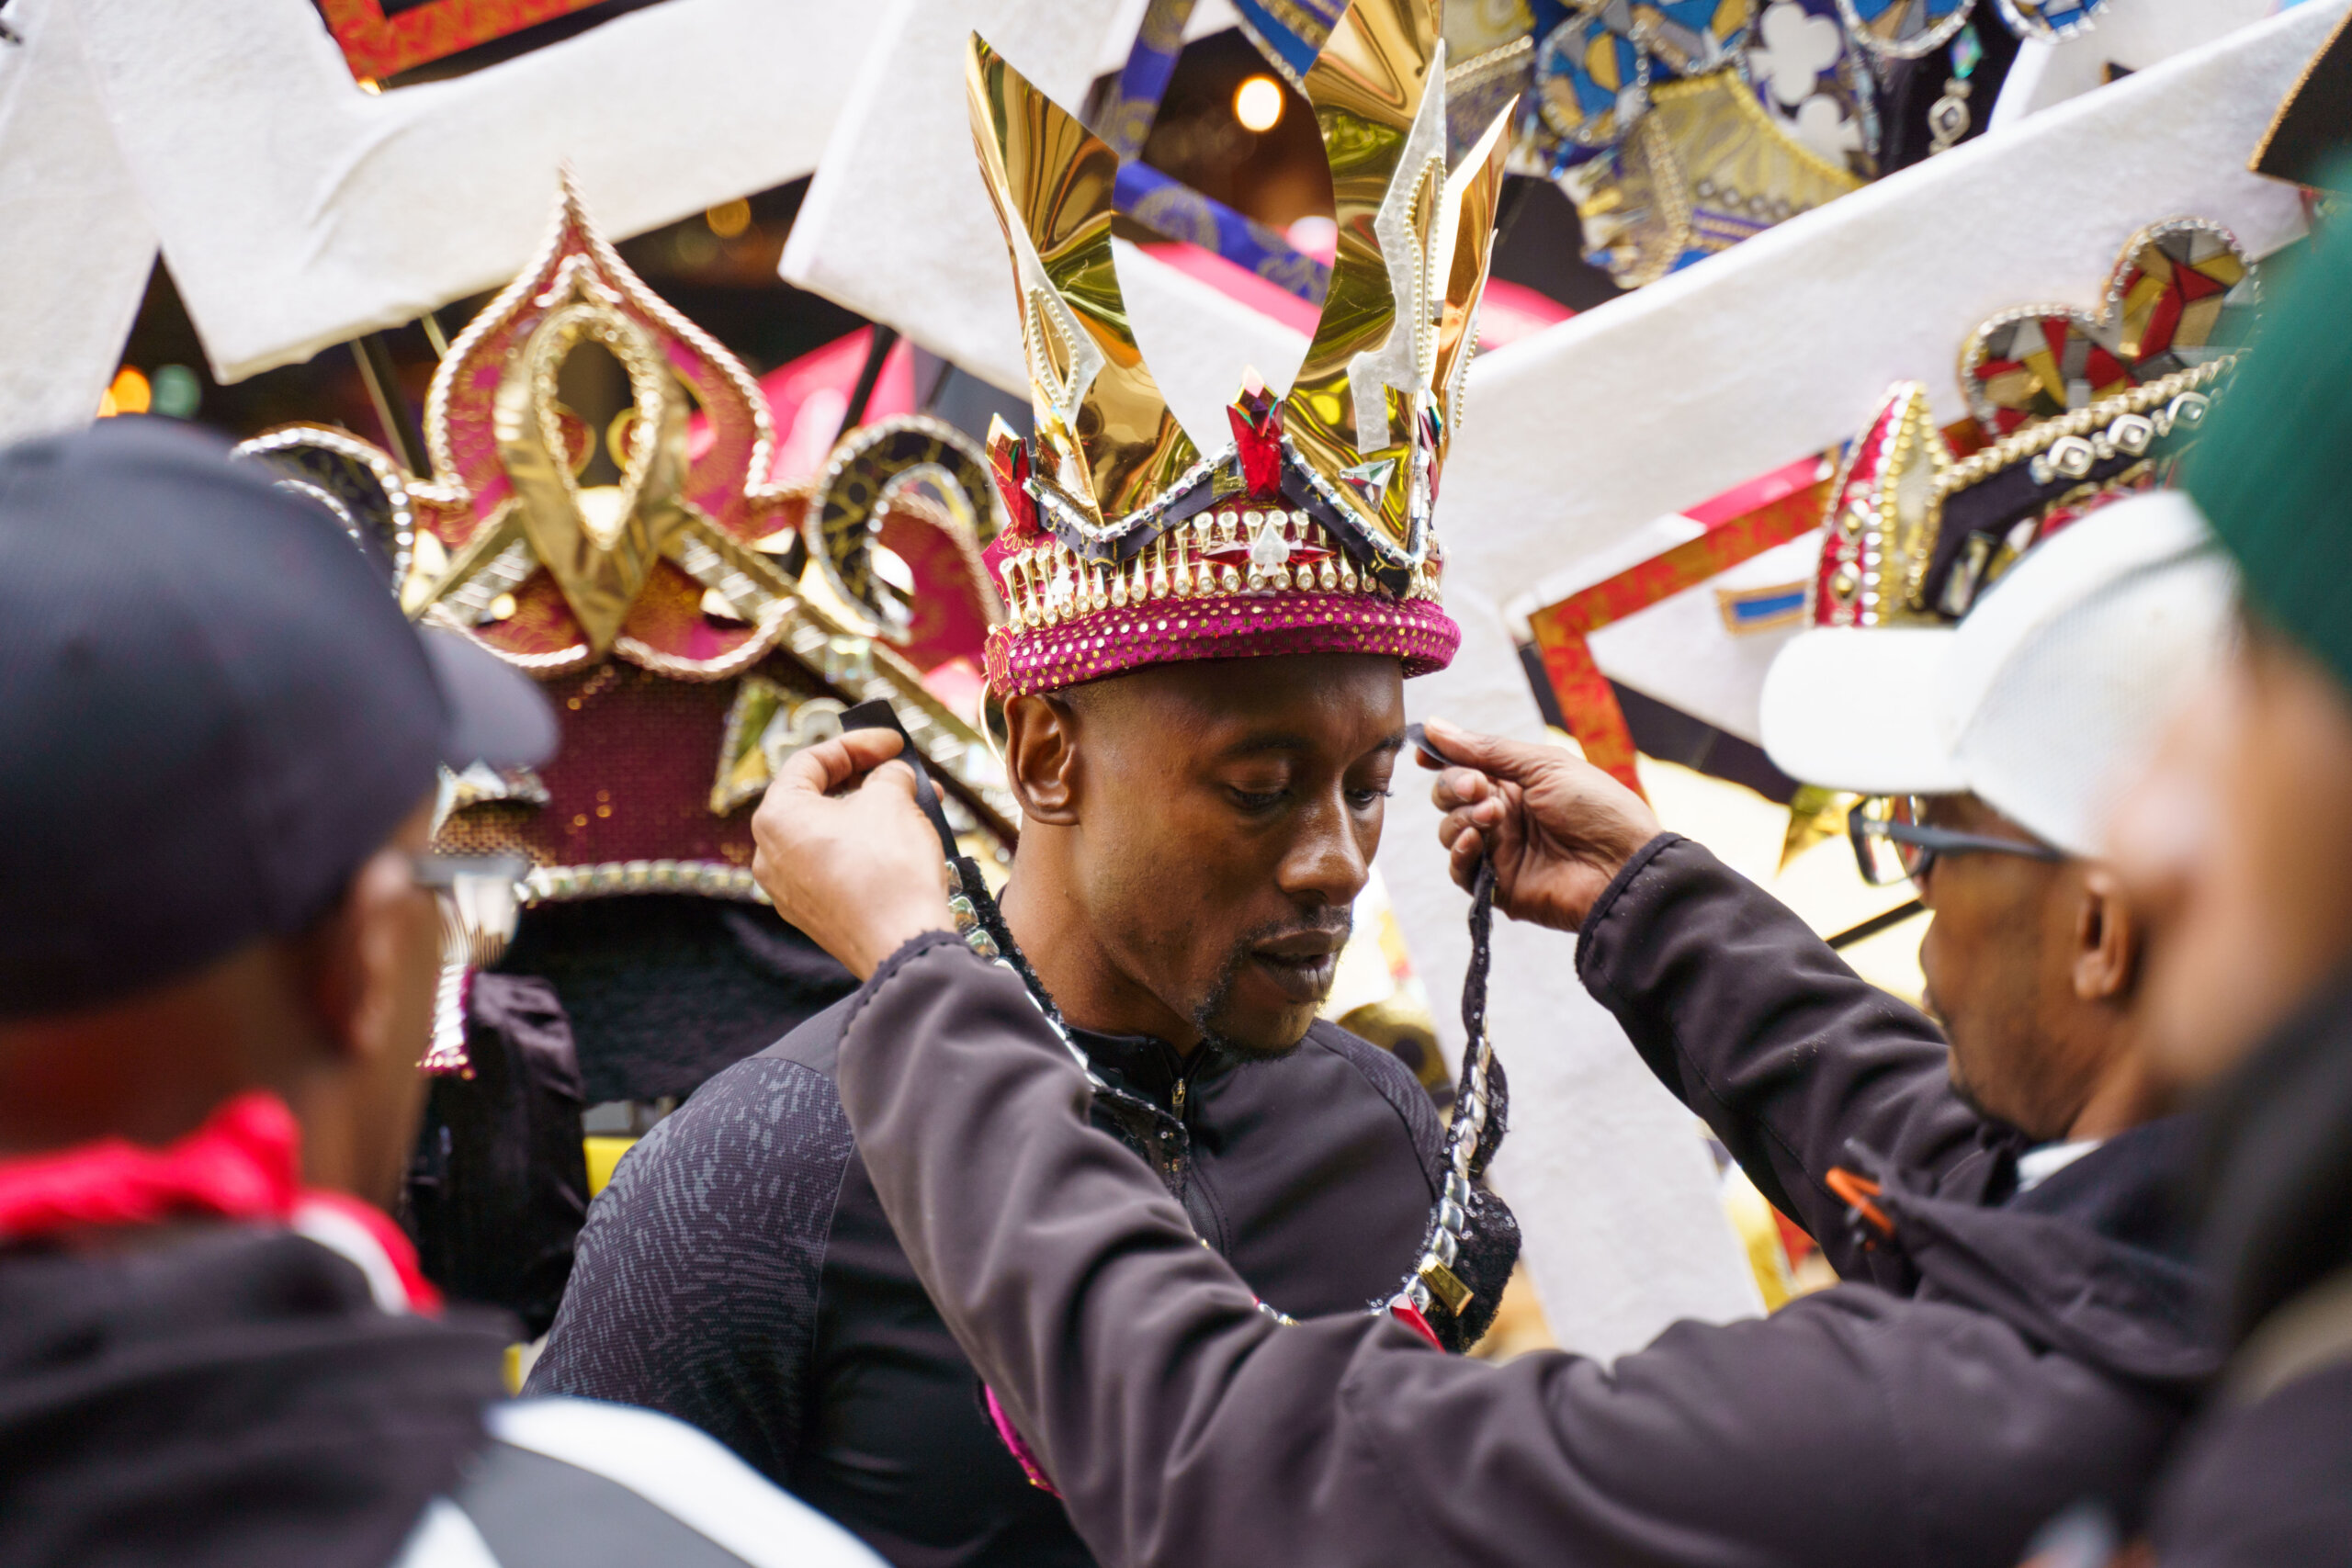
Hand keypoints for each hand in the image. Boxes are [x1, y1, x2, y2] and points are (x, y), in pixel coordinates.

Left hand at [751, 729, 955, 979]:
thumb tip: (891, 775)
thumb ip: (888, 774)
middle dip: (868, 780)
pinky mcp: (813, 915)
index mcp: (775, 817)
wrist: (901, 946)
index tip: (895, 742)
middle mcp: (769, 854)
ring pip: (831, 835)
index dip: (858, 743)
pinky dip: (866, 848)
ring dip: (873, 814)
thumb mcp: (893, 799)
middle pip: (819, 798)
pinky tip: (902, 843)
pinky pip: (836, 867)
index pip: (812, 761)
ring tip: (917, 807)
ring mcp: (789, 889)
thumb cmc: (889, 868)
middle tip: (904, 771)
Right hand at [1419, 716, 1662, 932]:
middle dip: (1453, 786)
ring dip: (1461, 818)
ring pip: (1448, 831)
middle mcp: (1503, 814)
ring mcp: (1499, 850)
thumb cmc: (1596, 808)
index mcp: (1516, 782)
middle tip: (1477, 787)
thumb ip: (1486, 749)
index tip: (1423, 754)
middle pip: (1449, 796)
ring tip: (1492, 817)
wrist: (1623, 866)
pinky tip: (1475, 840)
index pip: (1464, 766)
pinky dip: (1459, 852)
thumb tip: (1435, 726)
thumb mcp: (1543, 765)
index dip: (1441, 759)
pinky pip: (1460, 870)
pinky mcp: (1498, 886)